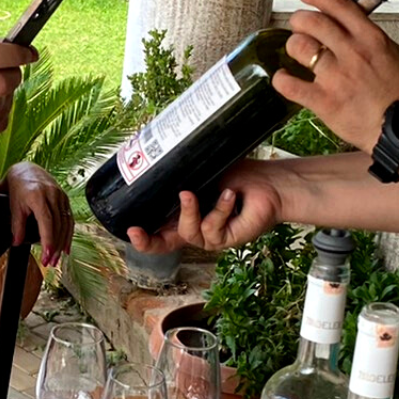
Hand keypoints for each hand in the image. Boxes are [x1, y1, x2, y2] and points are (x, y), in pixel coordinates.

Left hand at [2, 162, 73, 266]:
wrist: (26, 170)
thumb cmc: (18, 186)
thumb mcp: (13, 206)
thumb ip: (16, 225)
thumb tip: (17, 243)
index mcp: (38, 196)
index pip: (46, 222)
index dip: (48, 240)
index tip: (46, 255)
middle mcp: (52, 195)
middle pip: (58, 226)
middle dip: (55, 247)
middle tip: (50, 263)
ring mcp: (61, 196)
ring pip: (66, 224)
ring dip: (62, 244)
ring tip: (56, 259)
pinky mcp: (65, 198)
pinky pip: (69, 219)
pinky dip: (68, 234)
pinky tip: (65, 247)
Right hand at [126, 159, 282, 253]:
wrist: (270, 183)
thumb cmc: (238, 174)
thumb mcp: (202, 171)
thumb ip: (181, 171)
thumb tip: (153, 154)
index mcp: (185, 214)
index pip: (158, 230)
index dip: (142, 236)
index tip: (128, 229)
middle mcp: (195, 228)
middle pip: (164, 245)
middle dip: (147, 241)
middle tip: (136, 231)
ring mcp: (211, 236)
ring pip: (188, 233)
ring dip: (190, 212)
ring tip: (194, 192)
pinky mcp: (227, 239)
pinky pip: (212, 229)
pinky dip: (219, 209)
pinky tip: (229, 195)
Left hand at [272, 0, 398, 148]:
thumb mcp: (393, 55)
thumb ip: (369, 40)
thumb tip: (349, 28)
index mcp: (371, 39)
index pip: (338, 5)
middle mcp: (352, 52)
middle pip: (312, 22)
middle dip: (298, 21)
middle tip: (297, 27)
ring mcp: (336, 77)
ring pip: (299, 47)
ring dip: (293, 46)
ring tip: (295, 52)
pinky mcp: (325, 101)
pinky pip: (290, 85)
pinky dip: (281, 79)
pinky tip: (282, 78)